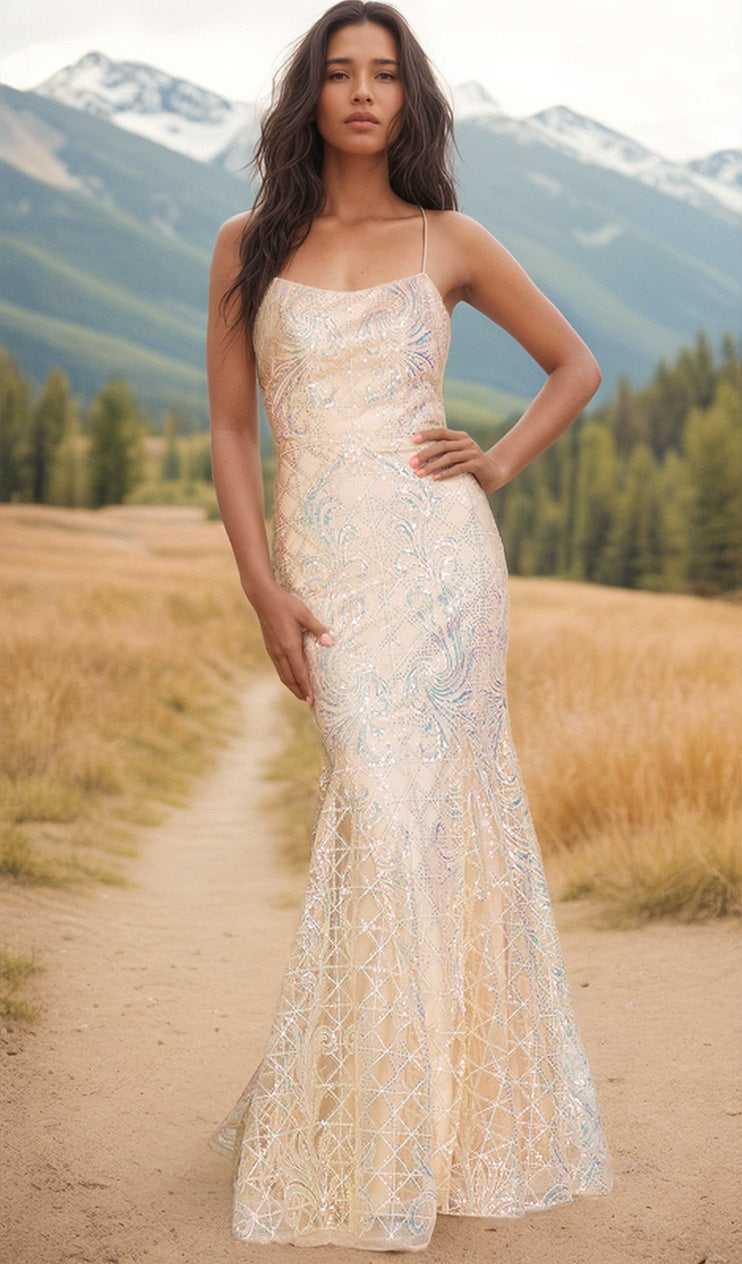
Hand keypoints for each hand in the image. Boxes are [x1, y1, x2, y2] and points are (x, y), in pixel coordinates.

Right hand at [252, 583, 332, 705]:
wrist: (263, 598)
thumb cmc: (286, 604)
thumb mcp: (304, 614)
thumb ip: (317, 628)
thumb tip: (330, 641)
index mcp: (290, 647)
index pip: (300, 673)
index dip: (306, 688)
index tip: (312, 700)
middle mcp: (280, 652)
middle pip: (290, 679)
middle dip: (299, 692)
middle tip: (309, 702)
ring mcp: (273, 650)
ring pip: (282, 674)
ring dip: (292, 686)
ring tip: (300, 693)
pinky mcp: (270, 647)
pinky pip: (278, 667)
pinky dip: (285, 676)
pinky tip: (290, 676)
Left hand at [409, 428, 502, 493]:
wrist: (495, 473)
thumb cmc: (470, 465)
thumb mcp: (457, 456)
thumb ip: (445, 452)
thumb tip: (419, 456)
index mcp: (460, 437)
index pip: (441, 432)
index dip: (427, 434)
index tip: (412, 440)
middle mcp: (466, 442)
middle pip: (442, 445)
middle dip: (425, 454)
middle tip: (412, 463)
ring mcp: (473, 452)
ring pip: (449, 457)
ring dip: (432, 465)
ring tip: (420, 473)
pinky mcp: (477, 464)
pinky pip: (459, 468)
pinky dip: (446, 473)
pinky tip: (436, 478)